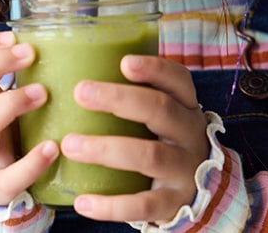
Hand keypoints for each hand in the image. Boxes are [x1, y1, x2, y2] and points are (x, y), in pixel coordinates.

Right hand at [0, 31, 57, 205]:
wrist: (11, 190)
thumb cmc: (18, 138)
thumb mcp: (13, 103)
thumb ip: (23, 78)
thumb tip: (60, 39)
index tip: (13, 36)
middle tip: (29, 54)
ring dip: (8, 103)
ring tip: (42, 93)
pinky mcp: (0, 186)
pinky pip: (9, 176)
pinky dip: (30, 162)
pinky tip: (52, 148)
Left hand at [63, 55, 208, 221]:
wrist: (198, 193)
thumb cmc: (161, 142)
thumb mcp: (158, 117)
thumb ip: (128, 98)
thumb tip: (70, 71)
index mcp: (184, 107)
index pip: (177, 80)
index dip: (154, 69)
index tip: (124, 62)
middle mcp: (189, 135)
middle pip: (160, 110)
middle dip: (120, 100)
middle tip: (81, 92)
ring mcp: (185, 170)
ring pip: (150, 156)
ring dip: (106, 150)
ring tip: (69, 145)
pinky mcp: (174, 203)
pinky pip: (144, 205)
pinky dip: (112, 206)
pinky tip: (82, 203)